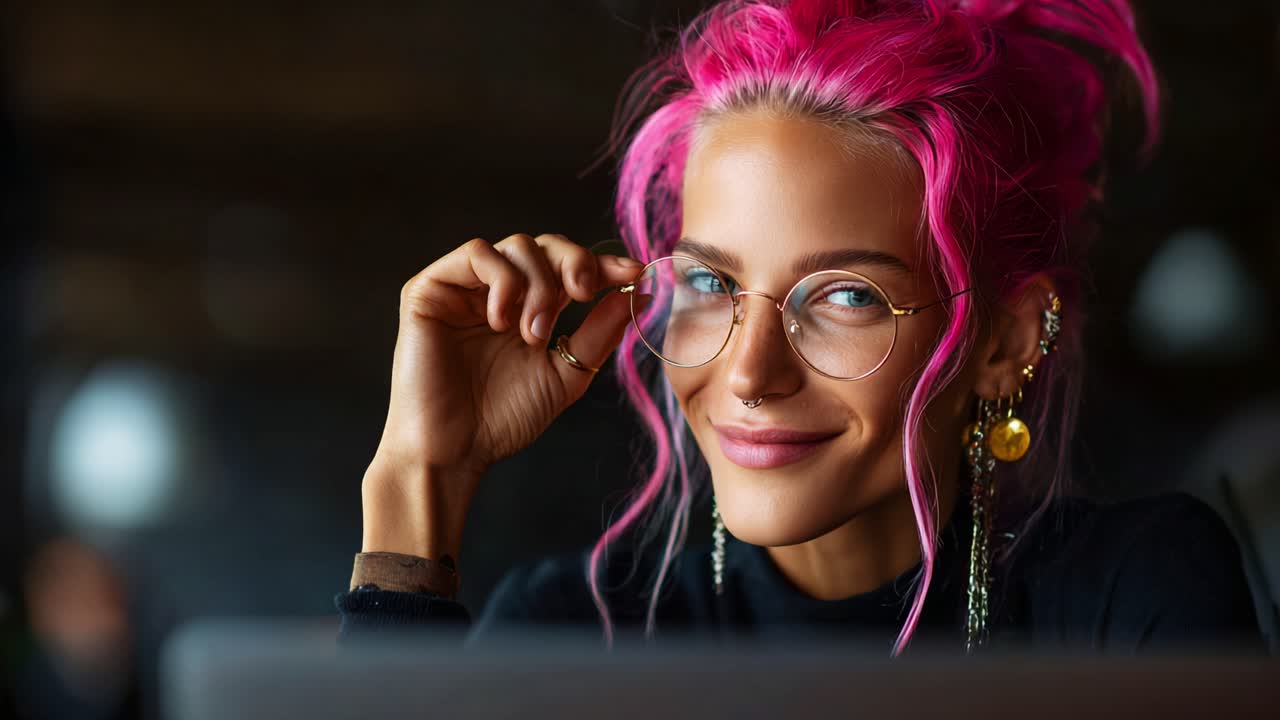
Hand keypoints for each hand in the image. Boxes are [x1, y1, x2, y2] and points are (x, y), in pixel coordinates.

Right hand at [361, 233, 642, 560]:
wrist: (455, 450)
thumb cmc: (503, 418)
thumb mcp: (566, 373)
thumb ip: (598, 334)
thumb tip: (638, 294)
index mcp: (530, 308)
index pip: (569, 268)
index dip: (603, 263)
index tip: (634, 272)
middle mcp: (497, 292)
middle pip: (545, 245)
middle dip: (574, 263)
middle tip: (584, 294)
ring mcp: (464, 287)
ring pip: (516, 246)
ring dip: (538, 285)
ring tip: (532, 335)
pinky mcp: (430, 288)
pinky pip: (476, 253)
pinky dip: (502, 281)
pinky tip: (501, 321)